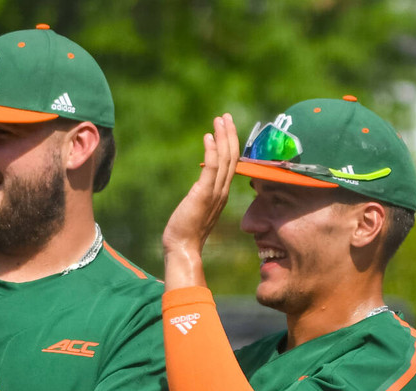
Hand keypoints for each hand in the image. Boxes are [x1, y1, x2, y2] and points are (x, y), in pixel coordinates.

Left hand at [161, 113, 238, 289]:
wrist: (183, 248)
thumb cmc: (186, 231)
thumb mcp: (197, 208)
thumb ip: (202, 195)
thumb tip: (199, 187)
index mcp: (222, 193)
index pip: (231, 164)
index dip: (231, 144)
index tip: (226, 128)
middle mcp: (223, 191)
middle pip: (232, 157)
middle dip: (230, 135)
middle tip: (225, 117)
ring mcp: (215, 192)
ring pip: (226, 159)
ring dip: (223, 137)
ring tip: (219, 120)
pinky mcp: (204, 193)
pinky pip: (213, 167)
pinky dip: (212, 150)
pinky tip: (208, 137)